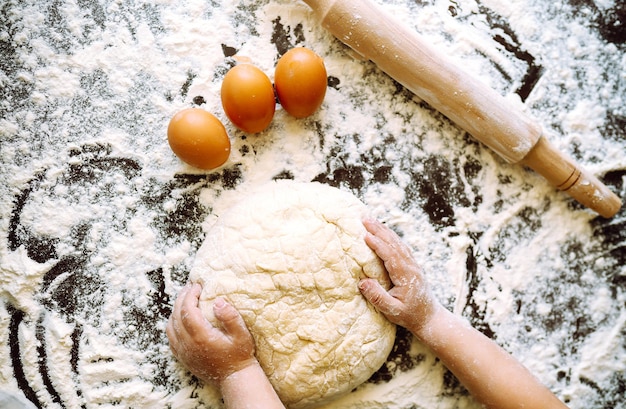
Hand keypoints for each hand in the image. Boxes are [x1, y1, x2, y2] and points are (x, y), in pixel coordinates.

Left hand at [166, 283, 256, 384]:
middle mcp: (188, 344)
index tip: (197, 285)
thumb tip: (218, 301)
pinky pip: (171, 337)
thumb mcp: (242, 334)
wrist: (234, 378)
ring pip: (171, 325)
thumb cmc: (240, 355)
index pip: (188, 309)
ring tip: (185, 299)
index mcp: (201, 336)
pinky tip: (181, 318)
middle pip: (177, 315)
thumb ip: (230, 317)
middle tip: (189, 287)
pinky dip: (173, 323)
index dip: (190, 295)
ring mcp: (183, 351)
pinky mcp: (183, 357)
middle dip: (182, 298)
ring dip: (176, 310)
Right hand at [358, 218, 439, 334]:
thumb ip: (378, 297)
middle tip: (364, 219)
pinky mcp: (412, 265)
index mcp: (406, 275)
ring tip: (371, 220)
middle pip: (394, 243)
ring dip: (384, 230)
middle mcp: (411, 266)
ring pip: (398, 242)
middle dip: (379, 230)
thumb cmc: (410, 315)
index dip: (378, 244)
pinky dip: (391, 236)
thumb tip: (362, 282)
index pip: (390, 255)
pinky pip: (401, 246)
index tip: (365, 235)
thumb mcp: (392, 311)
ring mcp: (413, 264)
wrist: (429, 317)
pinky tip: (383, 232)